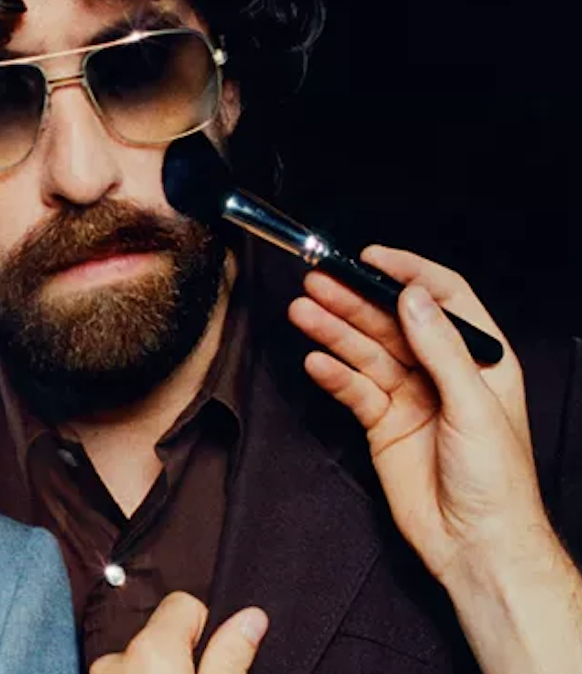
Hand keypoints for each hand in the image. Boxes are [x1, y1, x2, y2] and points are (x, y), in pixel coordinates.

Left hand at [88, 592, 266, 673]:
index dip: (205, 629)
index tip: (215, 662)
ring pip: (137, 663)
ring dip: (155, 673)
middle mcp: (113, 658)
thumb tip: (253, 616)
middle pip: (158, 635)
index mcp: (150, 650)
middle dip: (179, 656)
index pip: (182, 604)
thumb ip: (231, 656)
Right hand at [287, 246, 550, 586]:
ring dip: (334, 331)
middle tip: (318, 282)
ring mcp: (410, 396)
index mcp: (479, 360)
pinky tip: (316, 362)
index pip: (442, 298)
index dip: (408, 272)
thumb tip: (413, 297)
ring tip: (304, 312)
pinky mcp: (382, 423)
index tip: (371, 258)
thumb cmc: (498, 483)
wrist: (476, 544)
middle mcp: (442, 373)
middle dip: (355, 301)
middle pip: (392, 322)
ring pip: (366, 351)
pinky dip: (333, 374)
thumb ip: (440, 349)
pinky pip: (353, 389)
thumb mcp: (475, 406)